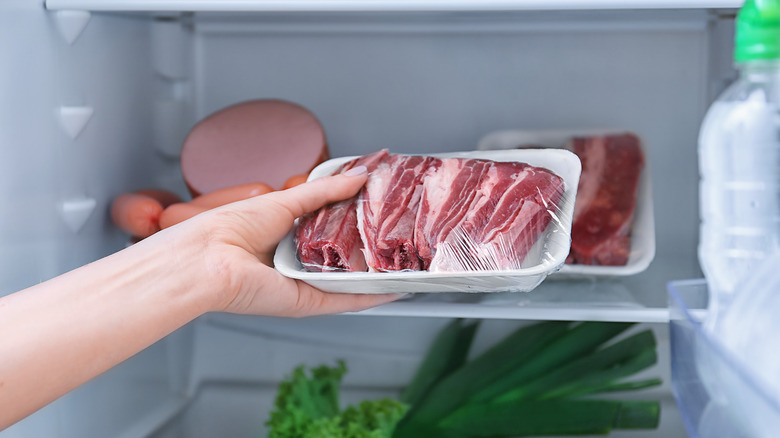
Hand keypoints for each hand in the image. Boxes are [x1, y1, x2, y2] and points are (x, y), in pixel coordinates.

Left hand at [160, 165, 403, 316]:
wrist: (209, 261)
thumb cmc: (232, 229)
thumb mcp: (285, 201)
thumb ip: (325, 190)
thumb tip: (359, 175)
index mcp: (288, 236)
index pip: (331, 228)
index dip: (357, 218)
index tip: (383, 207)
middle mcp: (298, 262)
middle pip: (343, 255)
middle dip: (370, 246)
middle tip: (401, 233)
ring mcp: (304, 284)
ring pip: (349, 280)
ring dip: (376, 272)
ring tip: (405, 258)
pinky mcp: (308, 303)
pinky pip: (346, 301)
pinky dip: (371, 296)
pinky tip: (395, 288)